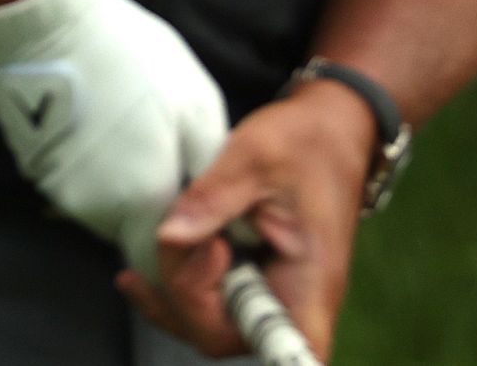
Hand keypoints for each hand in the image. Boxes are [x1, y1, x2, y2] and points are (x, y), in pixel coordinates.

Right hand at [0, 0, 228, 277]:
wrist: (48, 27)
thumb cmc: (129, 60)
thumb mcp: (196, 105)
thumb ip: (209, 169)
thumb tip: (218, 204)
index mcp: (143, 202)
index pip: (160, 265)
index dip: (178, 246)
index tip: (189, 206)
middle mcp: (96, 210)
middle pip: (130, 230)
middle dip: (150, 204)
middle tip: (160, 151)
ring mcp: (59, 189)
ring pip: (102, 205)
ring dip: (118, 182)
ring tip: (125, 127)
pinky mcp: (34, 166)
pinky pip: (74, 180)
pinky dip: (89, 162)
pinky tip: (94, 118)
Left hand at [117, 77, 376, 357]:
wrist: (329, 131)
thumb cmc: (305, 144)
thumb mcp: (255, 158)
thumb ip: (213, 198)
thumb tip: (169, 236)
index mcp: (310, 286)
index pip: (274, 348)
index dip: (222, 318)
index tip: (214, 251)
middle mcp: (294, 307)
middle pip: (222, 335)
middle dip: (183, 291)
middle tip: (173, 231)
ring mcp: (271, 297)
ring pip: (209, 322)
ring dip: (174, 287)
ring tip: (159, 239)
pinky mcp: (253, 282)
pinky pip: (212, 301)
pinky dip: (180, 282)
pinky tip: (147, 265)